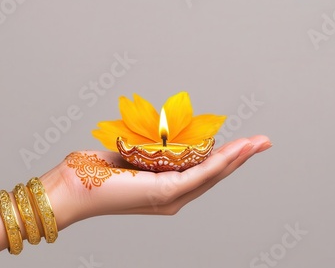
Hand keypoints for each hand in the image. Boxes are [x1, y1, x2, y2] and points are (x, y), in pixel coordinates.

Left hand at [39, 135, 270, 229]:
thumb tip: (165, 136)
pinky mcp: (165, 193)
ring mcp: (171, 197)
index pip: (204, 172)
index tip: (245, 144)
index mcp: (167, 190)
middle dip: (241, 157)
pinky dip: (221, 162)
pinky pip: (200, 174)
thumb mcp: (132, 156)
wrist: (71, 189)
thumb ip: (153, 152)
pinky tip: (237, 151)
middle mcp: (174, 198)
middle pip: (215, 175)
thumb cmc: (95, 173)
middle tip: (264, 142)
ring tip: (258, 143)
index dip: (227, 158)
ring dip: (238, 157)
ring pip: (213, 175)